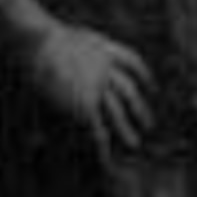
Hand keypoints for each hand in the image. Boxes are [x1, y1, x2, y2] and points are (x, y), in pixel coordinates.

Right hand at [25, 21, 156, 155]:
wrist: (43, 41)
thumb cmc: (45, 36)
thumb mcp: (65, 39)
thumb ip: (72, 50)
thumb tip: (69, 59)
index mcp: (104, 48)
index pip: (132, 61)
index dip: (144, 75)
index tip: (152, 87)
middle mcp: (105, 68)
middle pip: (128, 89)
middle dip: (140, 107)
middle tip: (150, 123)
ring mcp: (98, 86)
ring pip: (118, 111)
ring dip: (126, 128)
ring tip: (135, 145)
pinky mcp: (86, 103)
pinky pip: (98, 128)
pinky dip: (101, 146)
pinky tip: (106, 160)